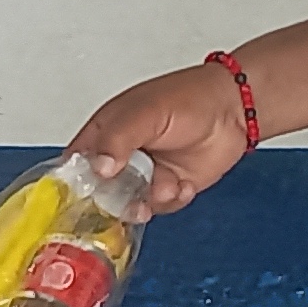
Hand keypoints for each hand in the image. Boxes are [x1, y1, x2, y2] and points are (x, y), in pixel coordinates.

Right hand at [65, 61, 252, 215]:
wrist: (233, 111)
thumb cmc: (187, 99)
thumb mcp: (145, 113)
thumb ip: (118, 139)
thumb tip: (99, 167)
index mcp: (105, 133)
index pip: (76, 163)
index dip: (74, 182)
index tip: (81, 198)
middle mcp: (121, 156)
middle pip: (100, 192)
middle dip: (115, 199)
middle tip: (131, 196)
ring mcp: (144, 174)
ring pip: (129, 204)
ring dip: (148, 200)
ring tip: (167, 184)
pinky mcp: (167, 188)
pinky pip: (158, 207)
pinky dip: (171, 201)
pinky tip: (183, 184)